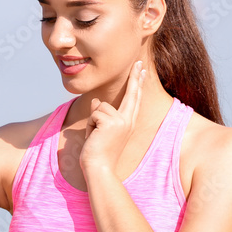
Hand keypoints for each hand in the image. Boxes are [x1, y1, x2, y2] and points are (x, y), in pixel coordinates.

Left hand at [80, 59, 145, 181]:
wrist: (99, 168)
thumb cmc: (98, 153)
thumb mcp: (99, 131)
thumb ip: (100, 115)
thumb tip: (96, 101)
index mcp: (128, 123)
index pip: (134, 100)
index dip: (137, 84)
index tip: (142, 71)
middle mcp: (128, 121)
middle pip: (131, 94)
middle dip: (134, 77)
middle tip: (139, 62)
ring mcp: (121, 121)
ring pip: (100, 107)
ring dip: (93, 122)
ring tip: (95, 138)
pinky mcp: (111, 122)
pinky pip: (94, 114)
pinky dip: (90, 126)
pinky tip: (93, 138)